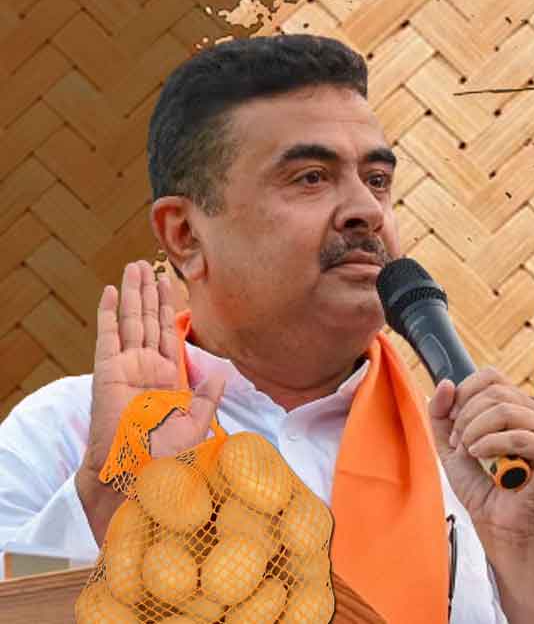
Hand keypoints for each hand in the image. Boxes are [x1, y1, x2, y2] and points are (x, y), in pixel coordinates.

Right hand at [77, 262, 223, 539]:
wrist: (137, 473)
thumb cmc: (165, 457)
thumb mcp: (196, 424)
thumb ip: (207, 397)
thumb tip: (220, 372)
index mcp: (169, 378)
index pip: (169, 334)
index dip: (170, 308)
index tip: (172, 284)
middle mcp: (147, 368)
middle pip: (149, 320)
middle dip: (150, 292)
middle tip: (149, 264)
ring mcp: (126, 367)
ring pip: (132, 320)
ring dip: (133, 293)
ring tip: (134, 267)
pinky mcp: (108, 370)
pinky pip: (109, 335)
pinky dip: (109, 312)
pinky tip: (111, 291)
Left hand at [428, 369, 533, 622]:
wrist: (501, 527)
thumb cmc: (484, 489)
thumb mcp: (452, 446)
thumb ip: (443, 415)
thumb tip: (446, 383)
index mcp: (518, 406)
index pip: (490, 377)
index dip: (464, 394)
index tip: (452, 424)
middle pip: (495, 391)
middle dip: (466, 418)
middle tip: (459, 445)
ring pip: (504, 408)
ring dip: (476, 431)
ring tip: (471, 453)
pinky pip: (519, 435)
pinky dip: (492, 445)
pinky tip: (482, 458)